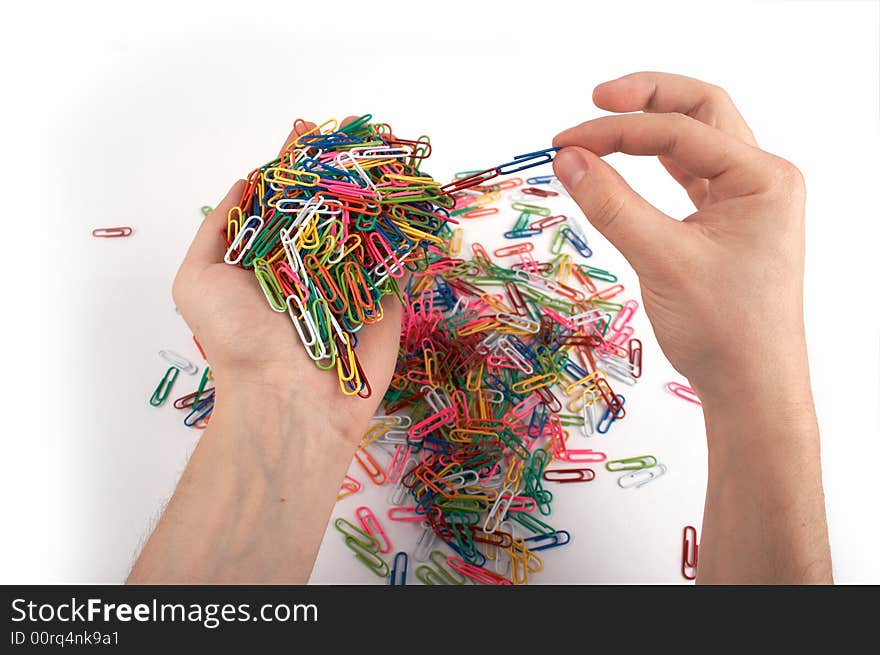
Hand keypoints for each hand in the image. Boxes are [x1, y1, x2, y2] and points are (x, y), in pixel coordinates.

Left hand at [172, 118, 401, 441]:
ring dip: (378, 195)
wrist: (288, 402)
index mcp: (271, 258)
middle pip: (332, 209)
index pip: (287, 202)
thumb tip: (246, 181)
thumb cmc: (237, 341)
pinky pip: (398, 261)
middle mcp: (313, 265)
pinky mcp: (388, 301)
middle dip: (342, 174)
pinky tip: (413, 196)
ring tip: (387, 155)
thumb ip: (219, 229)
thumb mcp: (198, 280)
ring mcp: (353, 281)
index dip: (297, 168)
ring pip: (368, 228)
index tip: (307, 131)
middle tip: (357, 138)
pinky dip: (406, 231)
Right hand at [552, 72, 808, 404]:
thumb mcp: (661, 259)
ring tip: (602, 128)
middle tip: (596, 100)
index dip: (618, 130)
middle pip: (701, 112)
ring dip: (650, 128)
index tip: (565, 142)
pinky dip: (654, 165)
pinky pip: (689, 176)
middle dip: (648, 99)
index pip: (681, 130)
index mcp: (762, 178)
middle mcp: (761, 179)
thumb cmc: (722, 329)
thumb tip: (566, 158)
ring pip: (696, 141)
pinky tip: (624, 163)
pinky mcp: (726, 222)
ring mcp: (746, 200)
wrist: (750, 386)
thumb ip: (611, 204)